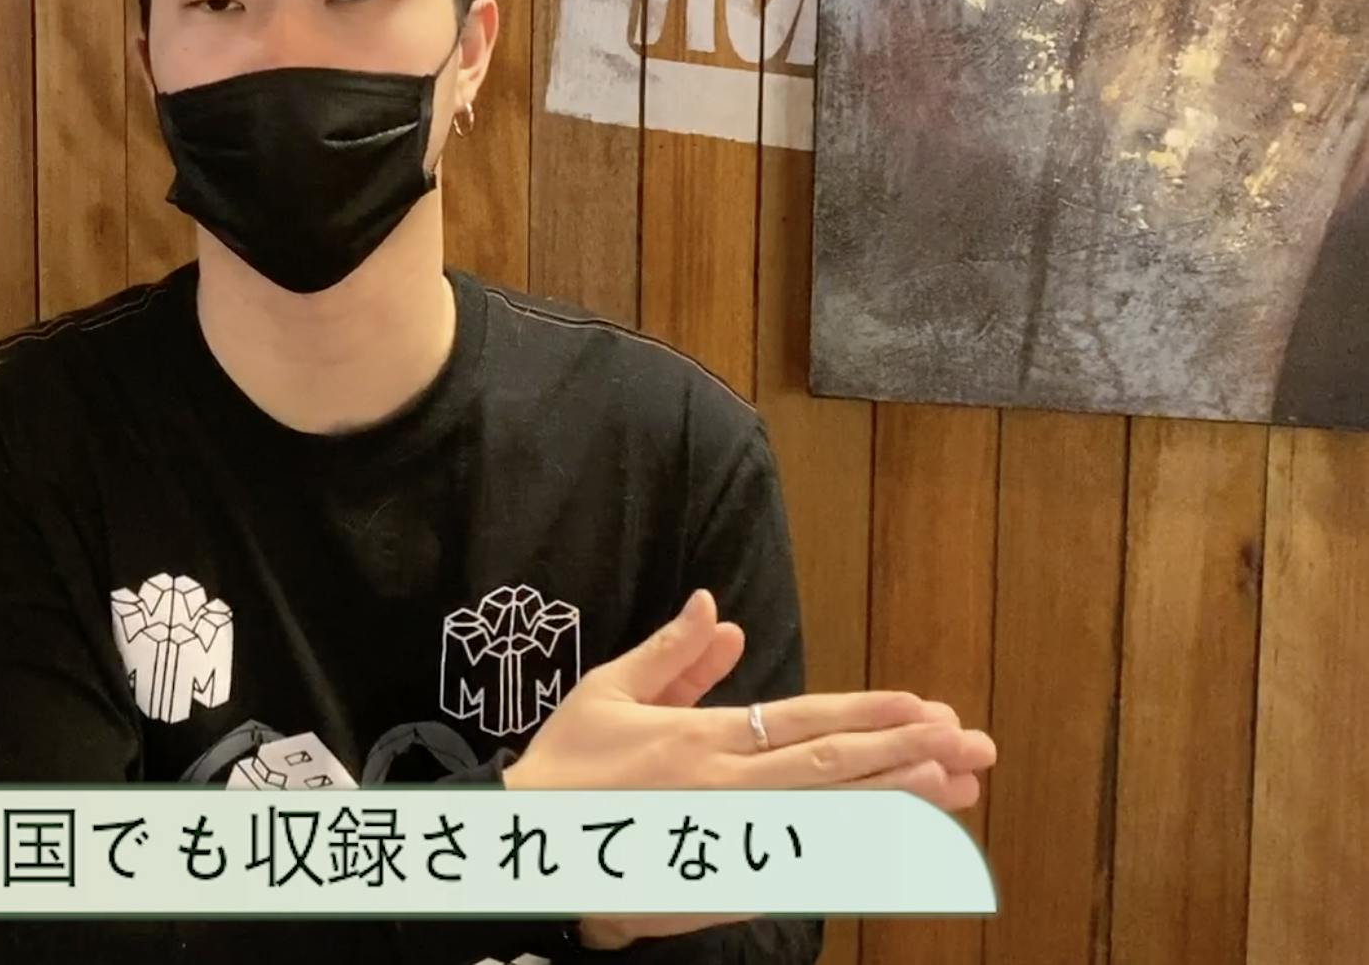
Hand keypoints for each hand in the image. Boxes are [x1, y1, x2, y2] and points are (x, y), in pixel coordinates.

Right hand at [505, 591, 996, 949]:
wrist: (524, 847)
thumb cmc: (565, 765)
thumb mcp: (609, 693)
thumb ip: (671, 656)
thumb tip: (718, 611)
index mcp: (701, 739)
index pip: (802, 721)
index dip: (869, 714)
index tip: (927, 706)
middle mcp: (726, 789)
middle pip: (833, 768)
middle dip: (909, 755)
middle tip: (973, 748)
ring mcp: (728, 841)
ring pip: (830, 821)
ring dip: (899, 806)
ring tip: (956, 793)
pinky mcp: (723, 886)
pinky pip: (802, 873)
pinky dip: (855, 863)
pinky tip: (899, 855)